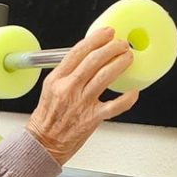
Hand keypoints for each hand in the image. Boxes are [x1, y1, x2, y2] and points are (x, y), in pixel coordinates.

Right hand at [26, 27, 138, 164]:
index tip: (107, 33)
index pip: (77, 52)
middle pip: (94, 60)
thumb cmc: (47, 119)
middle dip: (112, 48)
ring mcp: (81, 103)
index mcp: (56, 79)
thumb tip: (88, 60)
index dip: (95, 39)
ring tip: (128, 58)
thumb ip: (67, 75)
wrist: (43, 143)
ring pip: (106, 76)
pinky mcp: (92, 118)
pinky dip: (127, 98)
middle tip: (122, 45)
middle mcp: (68, 88)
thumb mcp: (49, 89)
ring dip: (121, 64)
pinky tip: (133, 92)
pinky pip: (115, 105)